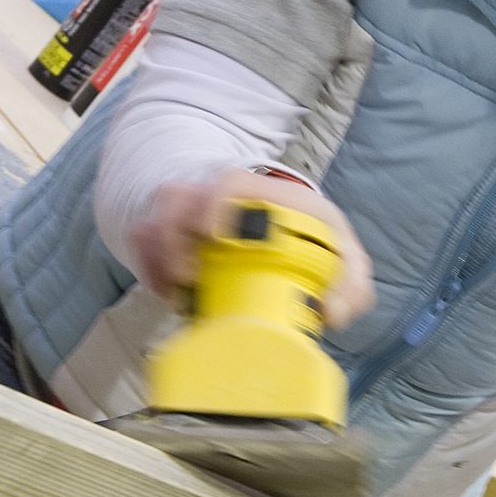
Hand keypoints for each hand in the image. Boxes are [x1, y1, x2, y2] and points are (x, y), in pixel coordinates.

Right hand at [127, 168, 374, 328]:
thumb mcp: (342, 255)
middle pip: (176, 201)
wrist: (277, 225)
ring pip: (152, 223)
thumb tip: (330, 313)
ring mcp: (190, 216)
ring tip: (178, 298)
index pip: (228, 182)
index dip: (213, 203)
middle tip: (189, 281)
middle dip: (172, 240)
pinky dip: (149, 269)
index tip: (214, 234)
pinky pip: (144, 245)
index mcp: (263, 193)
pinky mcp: (171, 238)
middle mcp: (218, 198)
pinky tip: (168, 296)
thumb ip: (351, 284)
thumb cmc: (311, 238)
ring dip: (158, 259)